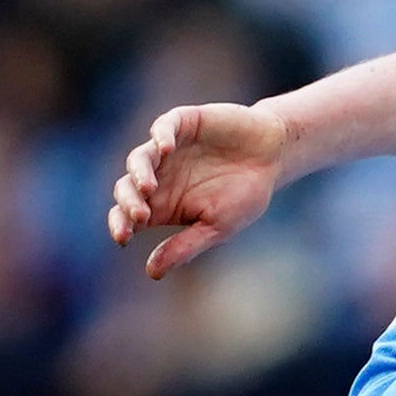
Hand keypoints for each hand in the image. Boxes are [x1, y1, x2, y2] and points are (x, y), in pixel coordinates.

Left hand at [106, 102, 287, 278]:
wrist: (275, 158)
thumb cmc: (246, 195)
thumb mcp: (217, 227)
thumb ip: (185, 247)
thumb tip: (152, 272)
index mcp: (162, 204)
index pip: (128, 215)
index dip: (120, 224)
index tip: (124, 238)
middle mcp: (159, 176)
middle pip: (126, 188)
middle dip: (127, 202)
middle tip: (140, 216)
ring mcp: (169, 149)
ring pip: (139, 158)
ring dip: (139, 173)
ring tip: (148, 188)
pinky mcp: (184, 123)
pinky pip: (164, 126)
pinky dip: (161, 135)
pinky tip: (166, 147)